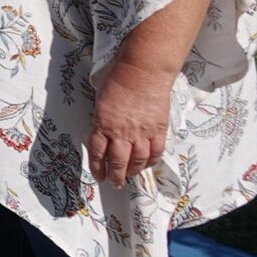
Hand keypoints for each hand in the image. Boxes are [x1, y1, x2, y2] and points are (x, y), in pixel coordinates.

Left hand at [87, 59, 173, 187]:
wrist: (142, 72)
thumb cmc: (118, 79)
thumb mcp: (100, 99)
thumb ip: (101, 118)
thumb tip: (102, 130)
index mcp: (102, 124)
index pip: (97, 152)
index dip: (97, 167)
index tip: (99, 175)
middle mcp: (121, 132)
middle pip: (117, 162)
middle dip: (115, 176)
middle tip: (115, 183)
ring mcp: (141, 133)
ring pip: (137, 161)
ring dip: (133, 171)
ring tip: (130, 176)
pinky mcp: (158, 130)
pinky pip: (155, 152)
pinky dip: (150, 161)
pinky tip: (146, 164)